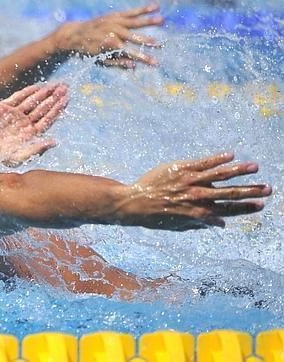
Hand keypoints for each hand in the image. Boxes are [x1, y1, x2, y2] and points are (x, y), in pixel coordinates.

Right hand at [0, 83, 67, 164]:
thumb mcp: (18, 156)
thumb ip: (37, 149)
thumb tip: (55, 142)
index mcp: (29, 135)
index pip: (47, 119)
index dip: (57, 109)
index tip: (67, 99)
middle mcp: (22, 123)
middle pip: (42, 108)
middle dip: (54, 97)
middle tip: (65, 86)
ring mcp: (12, 115)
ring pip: (32, 101)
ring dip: (44, 93)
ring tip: (56, 84)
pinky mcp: (1, 108)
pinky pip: (17, 97)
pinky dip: (27, 92)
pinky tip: (38, 86)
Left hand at [53, 4, 163, 67]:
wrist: (76, 34)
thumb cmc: (89, 51)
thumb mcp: (101, 60)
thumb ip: (118, 62)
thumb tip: (134, 66)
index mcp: (111, 46)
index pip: (131, 53)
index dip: (144, 58)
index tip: (155, 63)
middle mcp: (114, 32)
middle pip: (135, 38)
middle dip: (148, 41)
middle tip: (162, 44)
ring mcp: (115, 22)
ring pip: (135, 21)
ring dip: (149, 21)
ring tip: (162, 20)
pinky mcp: (115, 15)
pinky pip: (132, 12)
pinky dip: (143, 9)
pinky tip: (156, 6)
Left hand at [117, 153, 271, 229]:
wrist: (134, 202)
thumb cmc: (155, 216)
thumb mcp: (177, 225)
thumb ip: (199, 224)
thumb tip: (220, 224)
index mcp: (199, 212)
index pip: (228, 210)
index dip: (246, 207)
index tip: (261, 204)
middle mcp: (197, 197)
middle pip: (229, 193)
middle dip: (250, 191)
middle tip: (268, 188)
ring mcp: (190, 181)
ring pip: (220, 175)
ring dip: (239, 171)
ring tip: (255, 167)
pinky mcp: (181, 168)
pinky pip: (203, 163)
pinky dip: (217, 159)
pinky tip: (231, 155)